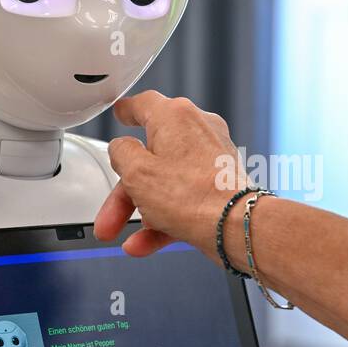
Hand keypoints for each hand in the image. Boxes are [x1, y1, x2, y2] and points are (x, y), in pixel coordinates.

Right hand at [94, 90, 245, 257]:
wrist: (236, 226)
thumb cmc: (192, 196)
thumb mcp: (136, 173)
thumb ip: (120, 154)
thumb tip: (121, 150)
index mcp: (175, 116)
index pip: (144, 104)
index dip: (126, 111)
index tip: (120, 115)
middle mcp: (198, 129)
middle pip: (151, 156)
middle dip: (126, 191)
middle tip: (111, 213)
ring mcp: (213, 155)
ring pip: (167, 181)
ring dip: (144, 210)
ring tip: (128, 236)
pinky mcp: (222, 182)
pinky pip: (186, 196)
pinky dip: (166, 218)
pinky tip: (147, 241)